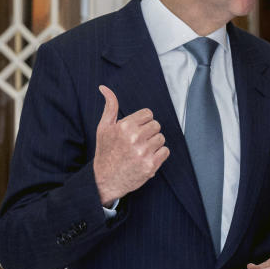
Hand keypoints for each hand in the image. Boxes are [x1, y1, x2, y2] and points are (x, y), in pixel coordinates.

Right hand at [93, 85, 168, 206]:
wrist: (104, 180)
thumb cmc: (105, 152)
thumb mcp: (103, 128)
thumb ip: (109, 107)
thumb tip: (104, 88)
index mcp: (124, 127)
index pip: (148, 114)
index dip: (142, 122)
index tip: (135, 130)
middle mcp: (134, 138)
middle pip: (156, 125)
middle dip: (148, 132)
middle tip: (137, 142)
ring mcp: (143, 153)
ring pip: (161, 138)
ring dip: (154, 144)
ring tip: (141, 150)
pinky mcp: (151, 166)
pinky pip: (165, 151)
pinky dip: (158, 155)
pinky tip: (146, 158)